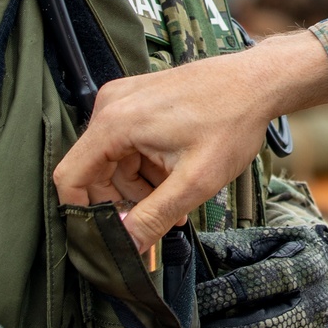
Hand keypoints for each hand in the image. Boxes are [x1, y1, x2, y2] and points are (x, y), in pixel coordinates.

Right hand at [53, 32, 327, 250]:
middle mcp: (111, 105)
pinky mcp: (138, 99)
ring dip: (139, 186)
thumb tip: (127, 245)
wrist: (257, 82)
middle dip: (123, 202)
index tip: (108, 234)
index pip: (71, 177)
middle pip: (93, 171)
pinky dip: (146, 165)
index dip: (84, 212)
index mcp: (115, 122)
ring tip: (177, 200)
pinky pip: (127, 143)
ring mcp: (124, 98)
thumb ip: (155, 216)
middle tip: (158, 221)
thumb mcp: (195, 180)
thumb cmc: (232, 121)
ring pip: (113, 160)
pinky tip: (175, 177)